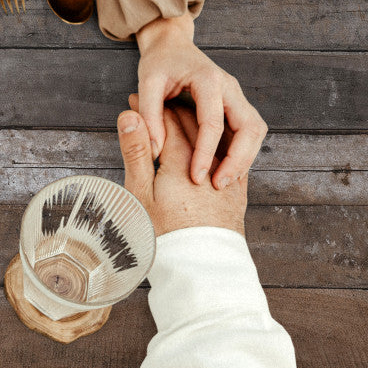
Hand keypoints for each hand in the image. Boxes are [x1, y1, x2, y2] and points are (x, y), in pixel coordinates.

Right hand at [118, 101, 245, 236]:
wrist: (200, 268)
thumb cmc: (163, 232)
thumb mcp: (141, 193)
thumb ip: (137, 151)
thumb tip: (130, 116)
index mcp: (182, 160)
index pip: (167, 121)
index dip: (149, 107)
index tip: (135, 100)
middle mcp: (209, 162)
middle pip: (191, 125)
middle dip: (170, 110)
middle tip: (152, 103)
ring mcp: (226, 177)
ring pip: (213, 138)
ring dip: (194, 125)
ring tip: (178, 118)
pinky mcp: (237, 193)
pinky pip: (231, 157)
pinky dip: (218, 145)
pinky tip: (210, 145)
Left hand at [136, 13, 266, 189]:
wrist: (171, 46)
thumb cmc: (158, 64)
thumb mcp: (147, 84)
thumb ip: (149, 114)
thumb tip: (154, 149)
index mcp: (209, 80)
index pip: (214, 122)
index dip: (206, 152)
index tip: (196, 176)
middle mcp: (230, 87)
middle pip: (250, 127)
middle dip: (239, 159)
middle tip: (220, 185)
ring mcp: (237, 96)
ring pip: (255, 130)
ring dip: (245, 157)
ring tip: (224, 182)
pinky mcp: (236, 105)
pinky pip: (248, 131)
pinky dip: (242, 151)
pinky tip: (227, 170)